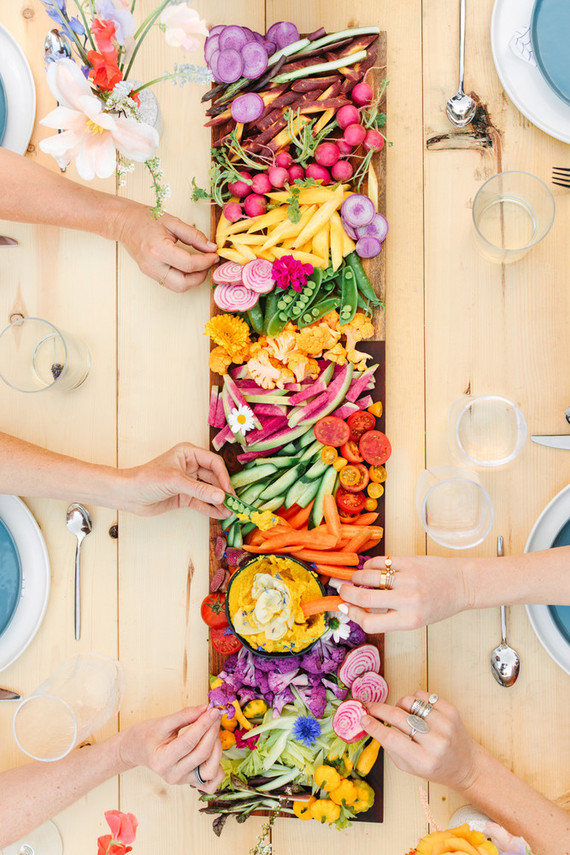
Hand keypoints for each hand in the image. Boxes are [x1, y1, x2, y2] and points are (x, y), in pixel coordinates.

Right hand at [114, 202, 218, 291]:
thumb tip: (211, 248)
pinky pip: (171, 283)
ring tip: (199, 265)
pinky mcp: (150, 274)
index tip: (214, 255)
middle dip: (201, 276)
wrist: (124, 222)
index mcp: (158, 249)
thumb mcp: (173, 222)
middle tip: (208, 263)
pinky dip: (184, 278)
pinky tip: (188, 267)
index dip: (206, 262)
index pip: (189, 265)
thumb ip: (194, 235)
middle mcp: (153, 265)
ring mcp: (150, 272)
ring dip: (193, 280)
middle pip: (183, 284)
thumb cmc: (146, 218)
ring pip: (178, 287)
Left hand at [118, 443, 232, 518]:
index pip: (214, 463)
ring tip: (230, 512)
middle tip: (235, 503)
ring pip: (209, 491)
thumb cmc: (147, 479)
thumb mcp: (175, 482)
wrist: (127, 494)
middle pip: (214, 478)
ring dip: (219, 501)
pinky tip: (220, 514)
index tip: (229, 491)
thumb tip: (222, 496)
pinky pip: (202, 502)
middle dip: (224, 491)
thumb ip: (200, 490)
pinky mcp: (184, 496)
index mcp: (188, 453)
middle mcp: (190, 466)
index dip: (224, 477)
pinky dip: (211, 508)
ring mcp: (188, 482)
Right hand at [118, 704, 223, 793]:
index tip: (213, 710)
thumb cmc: (146, 735)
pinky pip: (211, 783)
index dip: (204, 724)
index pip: (189, 741)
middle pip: (202, 754)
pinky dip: (217, 768)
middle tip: (214, 715)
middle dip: (212, 731)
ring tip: (212, 732)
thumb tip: (206, 708)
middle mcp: (173, 775)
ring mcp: (183, 780)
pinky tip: (213, 752)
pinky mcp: (190, 782)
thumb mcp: (162, 722)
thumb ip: (185, 715)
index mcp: (162, 760)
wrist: (137, 749)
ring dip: (217, 748)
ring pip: (210, 770)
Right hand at [338, 555, 470, 631]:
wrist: (462, 584)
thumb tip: (358, 608)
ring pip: (368, 576)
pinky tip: (371, 569)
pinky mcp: (409, 561)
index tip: (345, 608)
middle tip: (342, 591)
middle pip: (363, 598)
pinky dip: (370, 565)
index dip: (352, 615)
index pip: (369, 623)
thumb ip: (390, 616)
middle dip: (346, 594)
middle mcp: (407, 600)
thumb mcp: (416, 619)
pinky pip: (379, 562)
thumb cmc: (440, 605)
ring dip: (356, 577)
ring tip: (355, 579)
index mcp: (409, 620)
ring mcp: (408, 579)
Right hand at [360, 691, 480, 790]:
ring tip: (402, 715)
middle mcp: (436, 742)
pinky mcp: (451, 711)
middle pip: (398, 717)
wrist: (466, 765)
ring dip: (399, 706)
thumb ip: (391, 747)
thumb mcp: (409, 767)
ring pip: (409, 701)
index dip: (373, 726)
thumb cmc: (434, 767)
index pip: (391, 738)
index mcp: (424, 761)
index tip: (363, 718)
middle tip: (369, 707)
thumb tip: (370, 723)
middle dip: (379, 709)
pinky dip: (415, 701)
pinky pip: (423, 695)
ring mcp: (445, 724)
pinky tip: (417, 712)